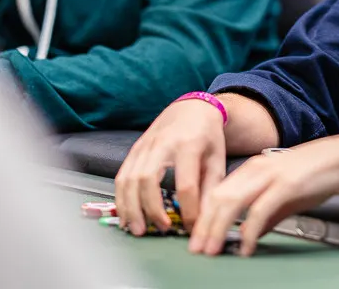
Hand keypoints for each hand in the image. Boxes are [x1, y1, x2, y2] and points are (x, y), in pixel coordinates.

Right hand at [116, 99, 227, 235]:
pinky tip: (127, 216)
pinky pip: (121, 176)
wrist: (191, 108)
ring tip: (138, 229)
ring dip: (131, 208)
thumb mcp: (217, 159)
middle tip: (160, 230)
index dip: (188, 210)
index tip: (191, 227)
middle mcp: (162, 143)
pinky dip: (121, 199)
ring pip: (129, 179)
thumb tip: (203, 221)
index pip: (186, 184)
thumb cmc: (208, 137)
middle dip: (151, 209)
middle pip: (148, 180)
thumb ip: (210, 189)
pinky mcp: (134, 150)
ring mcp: (144, 145)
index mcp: (189, 144)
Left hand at [188, 131, 338, 256]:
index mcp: (253, 169)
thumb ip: (268, 213)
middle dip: (205, 226)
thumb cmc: (318, 173)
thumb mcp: (287, 194)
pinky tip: (245, 247)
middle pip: (219, 198)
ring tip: (211, 251)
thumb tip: (253, 234)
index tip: (197, 239)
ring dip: (218, 229)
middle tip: (196, 250)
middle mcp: (256, 169)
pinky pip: (260, 210)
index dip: (205, 217)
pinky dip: (248, 230)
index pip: (219, 193)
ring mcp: (270, 175)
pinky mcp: (286, 184)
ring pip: (232, 202)